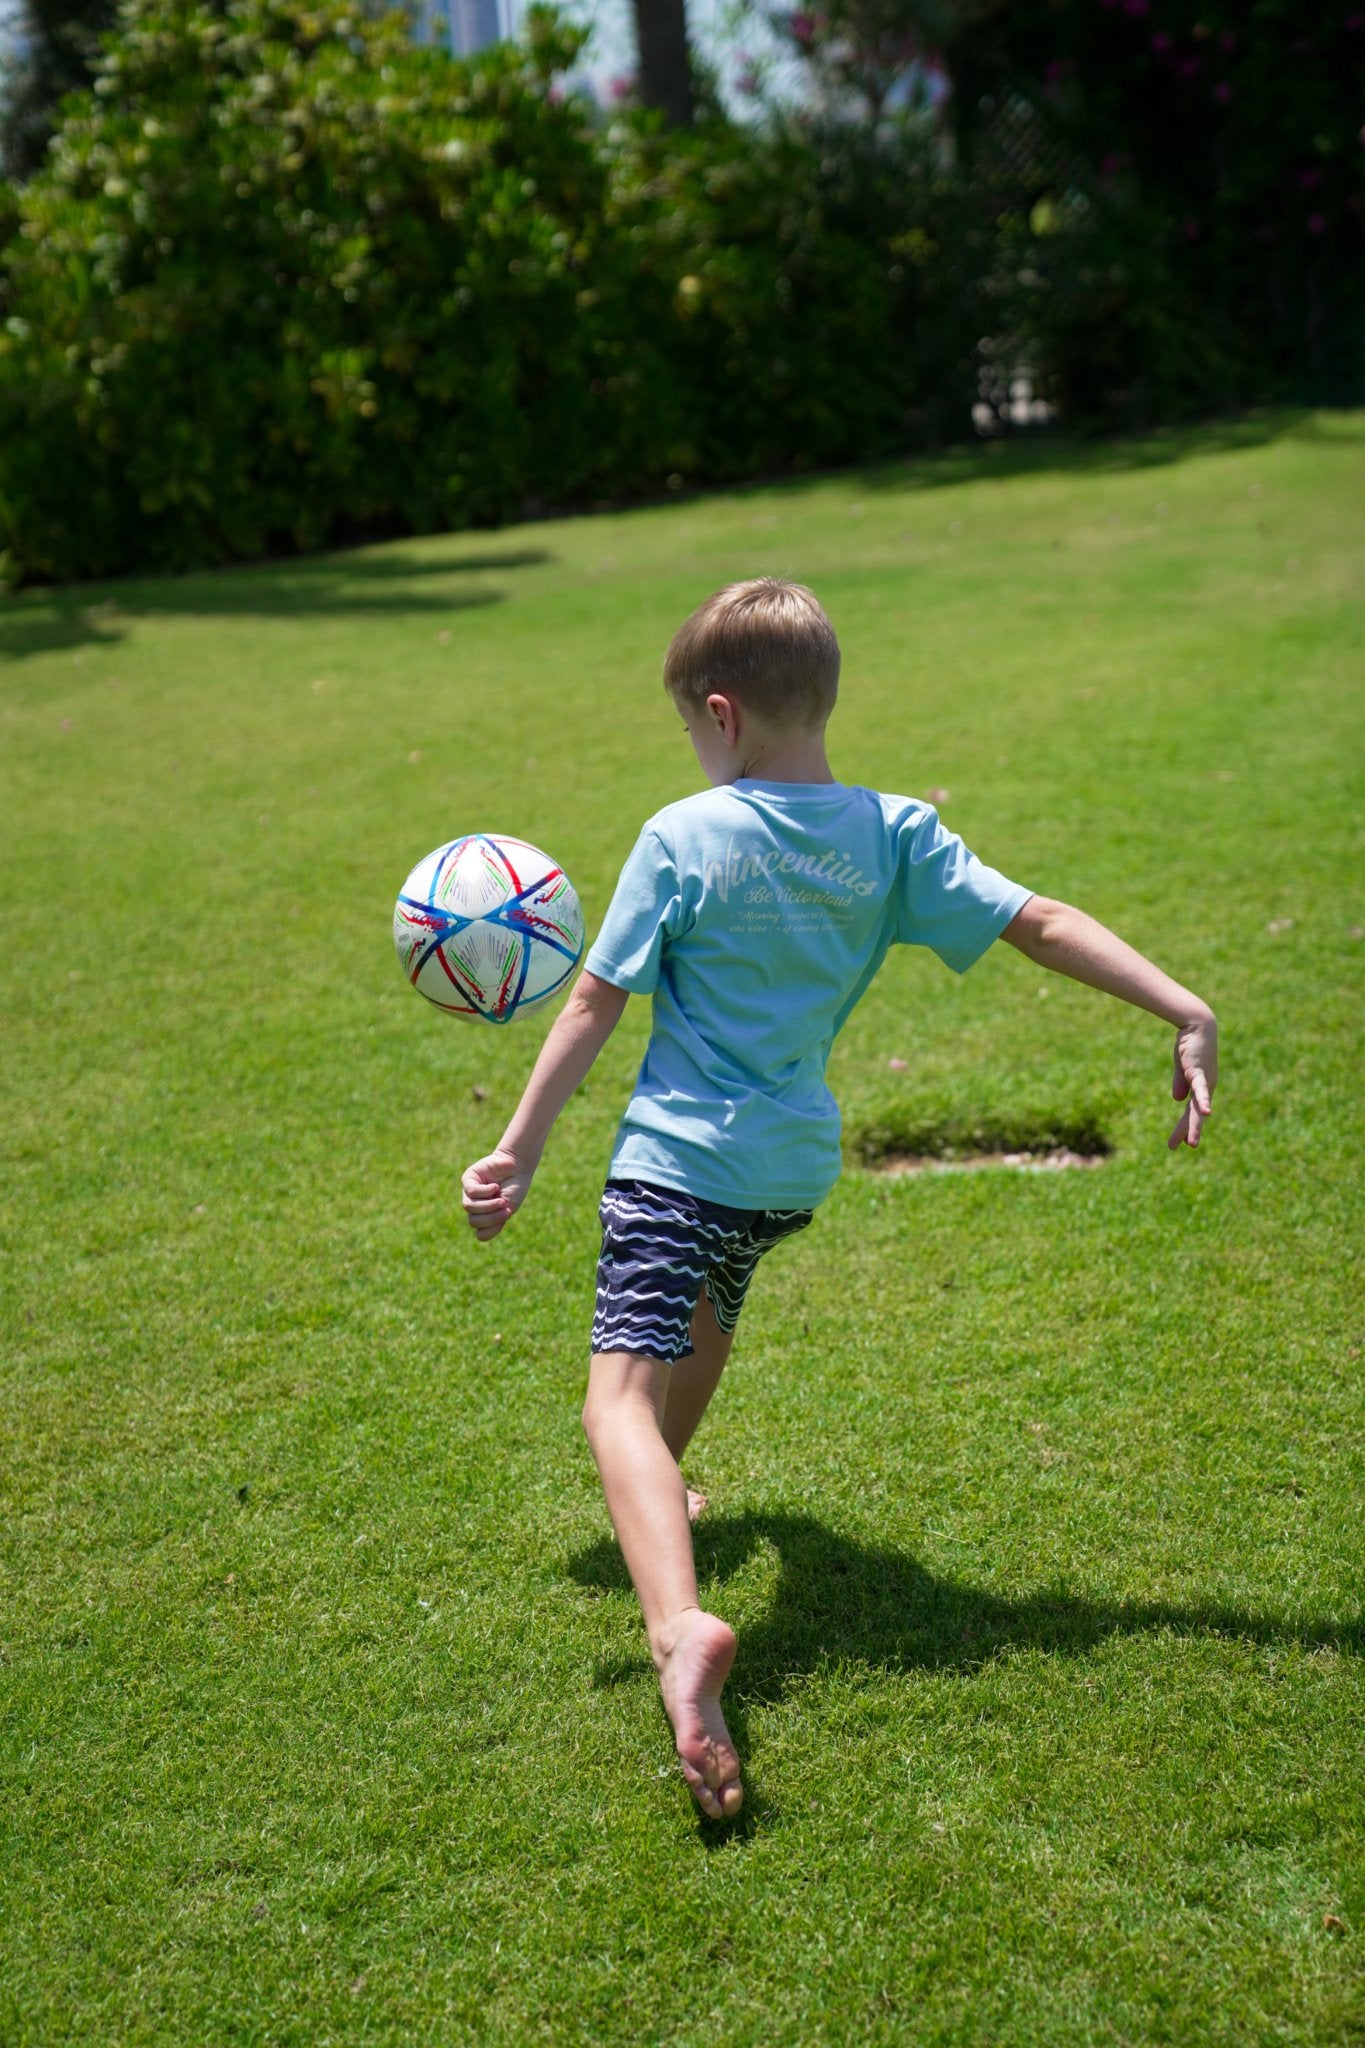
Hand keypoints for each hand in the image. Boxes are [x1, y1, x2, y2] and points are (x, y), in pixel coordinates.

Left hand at [461, 1146, 534, 1240]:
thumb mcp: (508, 1208)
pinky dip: (485, 1191)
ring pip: (469, 1207)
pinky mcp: (468, 1178)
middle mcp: (475, 1206)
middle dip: (491, 1217)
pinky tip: (495, 1186)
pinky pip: (471, 1191)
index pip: (481, 1233)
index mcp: (484, 1216)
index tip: (507, 1215)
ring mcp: (469, 1192)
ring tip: (500, 1199)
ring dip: (487, 1205)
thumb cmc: (514, 1188)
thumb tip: (478, 1235)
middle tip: (505, 1207)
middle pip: (473, 1221)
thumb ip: (495, 1221)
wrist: (518, 1166)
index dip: (493, 1228)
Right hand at [1169, 1011, 1217, 1149]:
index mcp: (1201, 1087)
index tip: (1184, 1142)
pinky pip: (1200, 1090)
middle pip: (1195, 1113)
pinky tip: (1207, 1113)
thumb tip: (1177, 1099)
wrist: (1197, 1025)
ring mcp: (1204, 1081)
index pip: (1193, 1111)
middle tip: (1188, 1147)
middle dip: (1190, 1131)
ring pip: (1197, 1108)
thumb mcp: (1182, 1066)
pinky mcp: (1199, 1072)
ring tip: (1192, 1143)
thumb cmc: (1189, 1043)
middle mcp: (1206, 1087)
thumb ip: (1180, 1082)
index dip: (1189, 1126)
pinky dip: (1203, 1102)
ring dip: (1195, 1125)